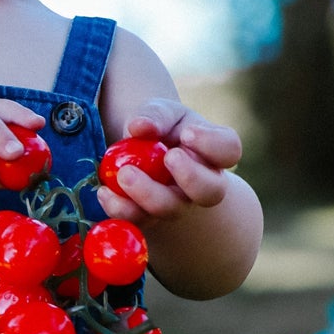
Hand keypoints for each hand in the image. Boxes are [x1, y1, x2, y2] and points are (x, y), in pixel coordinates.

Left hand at [96, 99, 242, 228]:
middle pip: (210, 191)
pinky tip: (104, 192)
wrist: (140, 154)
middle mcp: (202, 183)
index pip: (229, 150)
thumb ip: (155, 115)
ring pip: (171, 209)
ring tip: (125, 174)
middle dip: (191, 176)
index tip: (187, 133)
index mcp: (213, 152)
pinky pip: (138, 220)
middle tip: (169, 157)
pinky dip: (120, 208)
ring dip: (148, 194)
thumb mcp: (161, 113)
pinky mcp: (149, 218)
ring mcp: (177, 204)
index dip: (212, 144)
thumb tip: (139, 127)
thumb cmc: (161, 129)